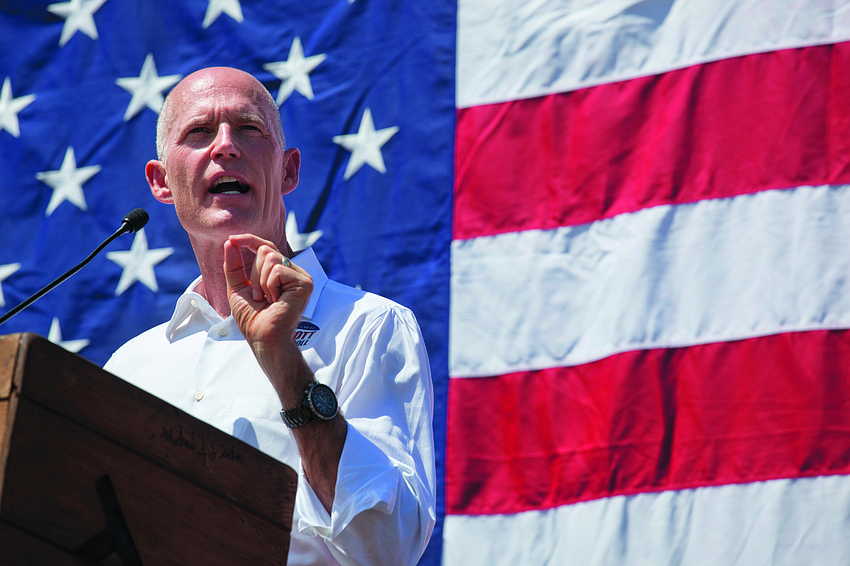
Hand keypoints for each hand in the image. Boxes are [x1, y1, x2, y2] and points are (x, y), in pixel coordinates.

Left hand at [223, 234, 313, 401]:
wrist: (263, 338)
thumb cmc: (253, 318)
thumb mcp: (238, 287)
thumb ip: (234, 265)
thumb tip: (230, 242)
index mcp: (280, 272)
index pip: (266, 247)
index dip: (249, 240)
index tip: (232, 239)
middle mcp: (292, 272)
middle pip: (266, 249)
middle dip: (254, 273)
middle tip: (258, 296)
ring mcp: (301, 277)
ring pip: (271, 258)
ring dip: (261, 282)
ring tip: (267, 300)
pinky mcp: (305, 283)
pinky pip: (277, 270)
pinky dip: (269, 286)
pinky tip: (276, 301)